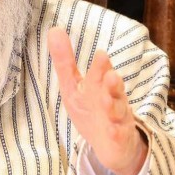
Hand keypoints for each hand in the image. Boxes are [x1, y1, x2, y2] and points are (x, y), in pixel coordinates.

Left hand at [47, 28, 147, 174]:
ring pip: (118, 109)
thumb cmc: (91, 109)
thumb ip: (65, 61)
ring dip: (115, 101)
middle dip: (110, 79)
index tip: (101, 54)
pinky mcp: (119, 137)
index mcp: (98, 85)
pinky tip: (113, 129)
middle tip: (109, 70)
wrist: (113, 145)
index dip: (100, 66)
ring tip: (111, 94)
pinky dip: (116, 131)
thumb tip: (54, 29)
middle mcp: (110, 98)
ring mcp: (117, 118)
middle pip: (111, 88)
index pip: (98, 74)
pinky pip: (118, 134)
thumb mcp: (73, 86)